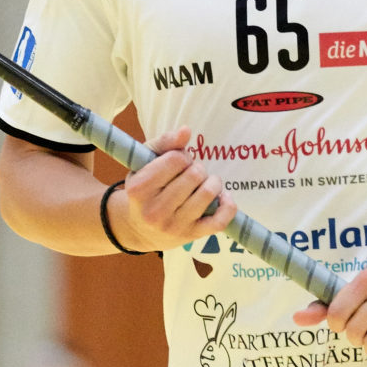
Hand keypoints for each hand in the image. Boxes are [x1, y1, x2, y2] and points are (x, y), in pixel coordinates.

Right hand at [110, 127, 235, 252]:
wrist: (138, 229)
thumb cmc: (145, 189)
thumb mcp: (145, 163)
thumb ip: (165, 143)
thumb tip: (187, 131)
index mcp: (140, 188)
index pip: (176, 159)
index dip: (182, 156)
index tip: (178, 162)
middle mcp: (155, 210)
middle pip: (195, 174)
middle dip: (197, 168)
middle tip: (190, 174)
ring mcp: (174, 225)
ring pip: (208, 193)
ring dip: (213, 182)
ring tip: (205, 182)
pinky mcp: (191, 236)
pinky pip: (220, 220)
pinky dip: (228, 205)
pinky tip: (223, 197)